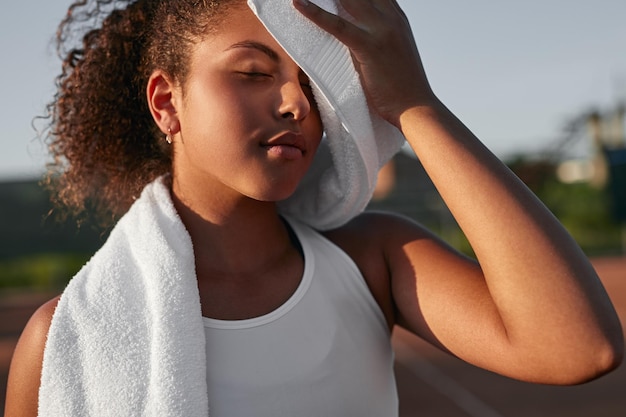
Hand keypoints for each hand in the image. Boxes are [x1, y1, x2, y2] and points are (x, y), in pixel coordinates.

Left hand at [293, 0, 436, 125]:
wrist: (416, 108)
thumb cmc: (402, 88)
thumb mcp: (392, 55)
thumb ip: (375, 41)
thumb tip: (350, 40)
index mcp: (397, 19)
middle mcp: (391, 18)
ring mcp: (382, 30)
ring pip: (349, 0)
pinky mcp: (370, 46)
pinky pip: (337, 25)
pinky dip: (315, 12)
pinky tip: (298, 3)